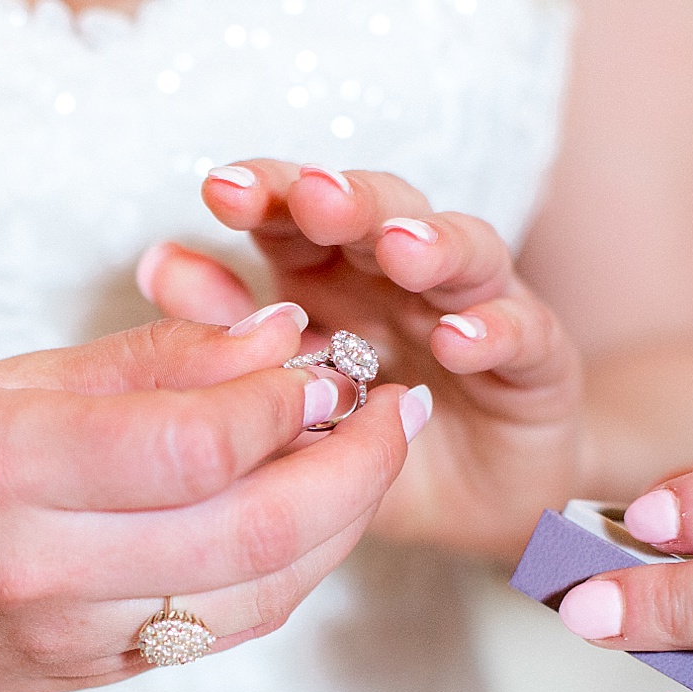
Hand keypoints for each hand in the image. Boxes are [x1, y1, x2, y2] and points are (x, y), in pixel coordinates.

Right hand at [0, 311, 428, 691]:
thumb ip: (143, 364)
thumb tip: (276, 337)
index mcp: (3, 468)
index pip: (196, 444)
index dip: (287, 402)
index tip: (326, 362)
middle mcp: (41, 567)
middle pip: (255, 532)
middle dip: (355, 469)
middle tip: (397, 412)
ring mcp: (72, 638)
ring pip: (261, 594)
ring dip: (340, 525)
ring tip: (367, 458)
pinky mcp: (96, 676)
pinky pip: (226, 626)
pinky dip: (287, 571)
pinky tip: (306, 516)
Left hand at [136, 160, 583, 559]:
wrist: (474, 503)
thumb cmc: (366, 439)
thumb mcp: (286, 403)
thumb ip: (226, 335)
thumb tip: (156, 263)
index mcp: (334, 275)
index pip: (300, 213)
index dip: (269, 191)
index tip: (220, 188)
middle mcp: (406, 274)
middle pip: (381, 211)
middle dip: (347, 198)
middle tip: (314, 194)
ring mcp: (478, 306)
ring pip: (462, 252)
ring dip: (430, 243)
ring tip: (399, 246)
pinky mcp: (537, 358)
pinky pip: (522, 332)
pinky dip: (493, 331)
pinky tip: (459, 339)